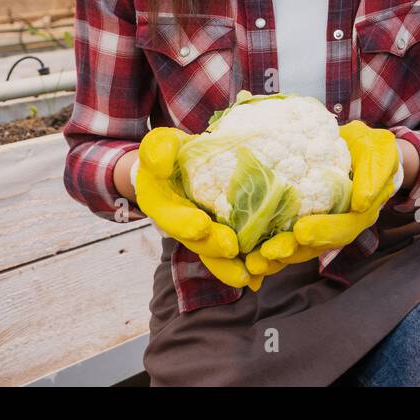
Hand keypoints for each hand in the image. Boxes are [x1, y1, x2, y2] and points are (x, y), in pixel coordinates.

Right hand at [134, 126, 261, 290]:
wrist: (180, 168)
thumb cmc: (169, 154)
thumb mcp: (160, 144)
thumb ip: (157, 150)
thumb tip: (159, 163)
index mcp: (162, 206)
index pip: (171, 217)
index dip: (184, 224)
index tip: (200, 226)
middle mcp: (181, 226)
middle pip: (197, 243)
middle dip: (213, 248)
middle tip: (232, 247)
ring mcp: (203, 235)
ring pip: (216, 256)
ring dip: (230, 267)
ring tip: (248, 274)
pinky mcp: (223, 235)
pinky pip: (235, 254)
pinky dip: (247, 264)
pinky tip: (261, 274)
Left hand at [246, 121, 402, 277]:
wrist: (357, 149)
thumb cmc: (371, 149)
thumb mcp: (380, 152)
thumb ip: (375, 173)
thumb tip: (361, 203)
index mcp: (361, 212)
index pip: (344, 227)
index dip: (324, 231)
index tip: (301, 231)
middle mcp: (340, 225)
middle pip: (317, 245)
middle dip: (292, 251)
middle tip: (268, 253)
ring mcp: (320, 226)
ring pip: (299, 248)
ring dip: (276, 257)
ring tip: (253, 262)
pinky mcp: (302, 221)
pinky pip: (286, 238)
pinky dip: (268, 247)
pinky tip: (247, 255)